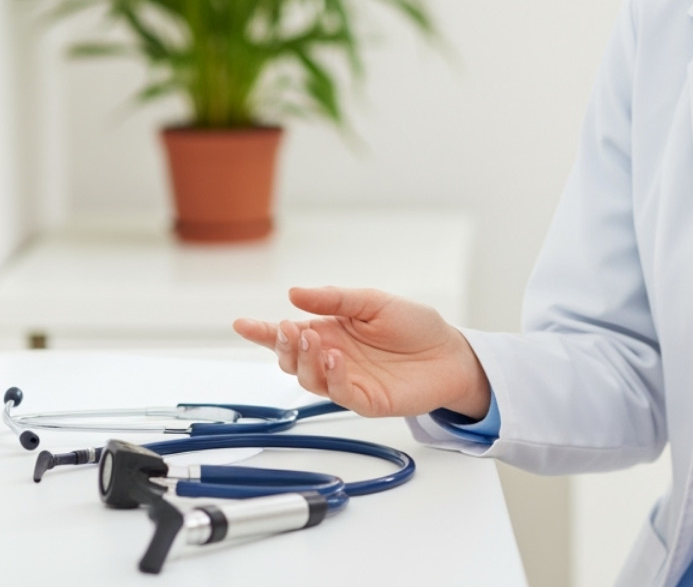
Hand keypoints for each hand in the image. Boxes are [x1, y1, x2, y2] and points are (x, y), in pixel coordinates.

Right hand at [233, 286, 490, 418]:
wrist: (450, 353)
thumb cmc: (415, 326)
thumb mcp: (375, 302)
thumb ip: (337, 299)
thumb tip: (295, 293)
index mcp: (331, 331)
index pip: (290, 333)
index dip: (263, 331)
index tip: (241, 324)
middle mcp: (332, 358)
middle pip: (291, 358)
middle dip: (282, 344)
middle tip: (288, 328)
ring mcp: (346, 380)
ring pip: (308, 378)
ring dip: (304, 359)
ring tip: (312, 338)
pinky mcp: (365, 400)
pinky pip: (339, 393)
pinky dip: (331, 377)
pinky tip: (335, 359)